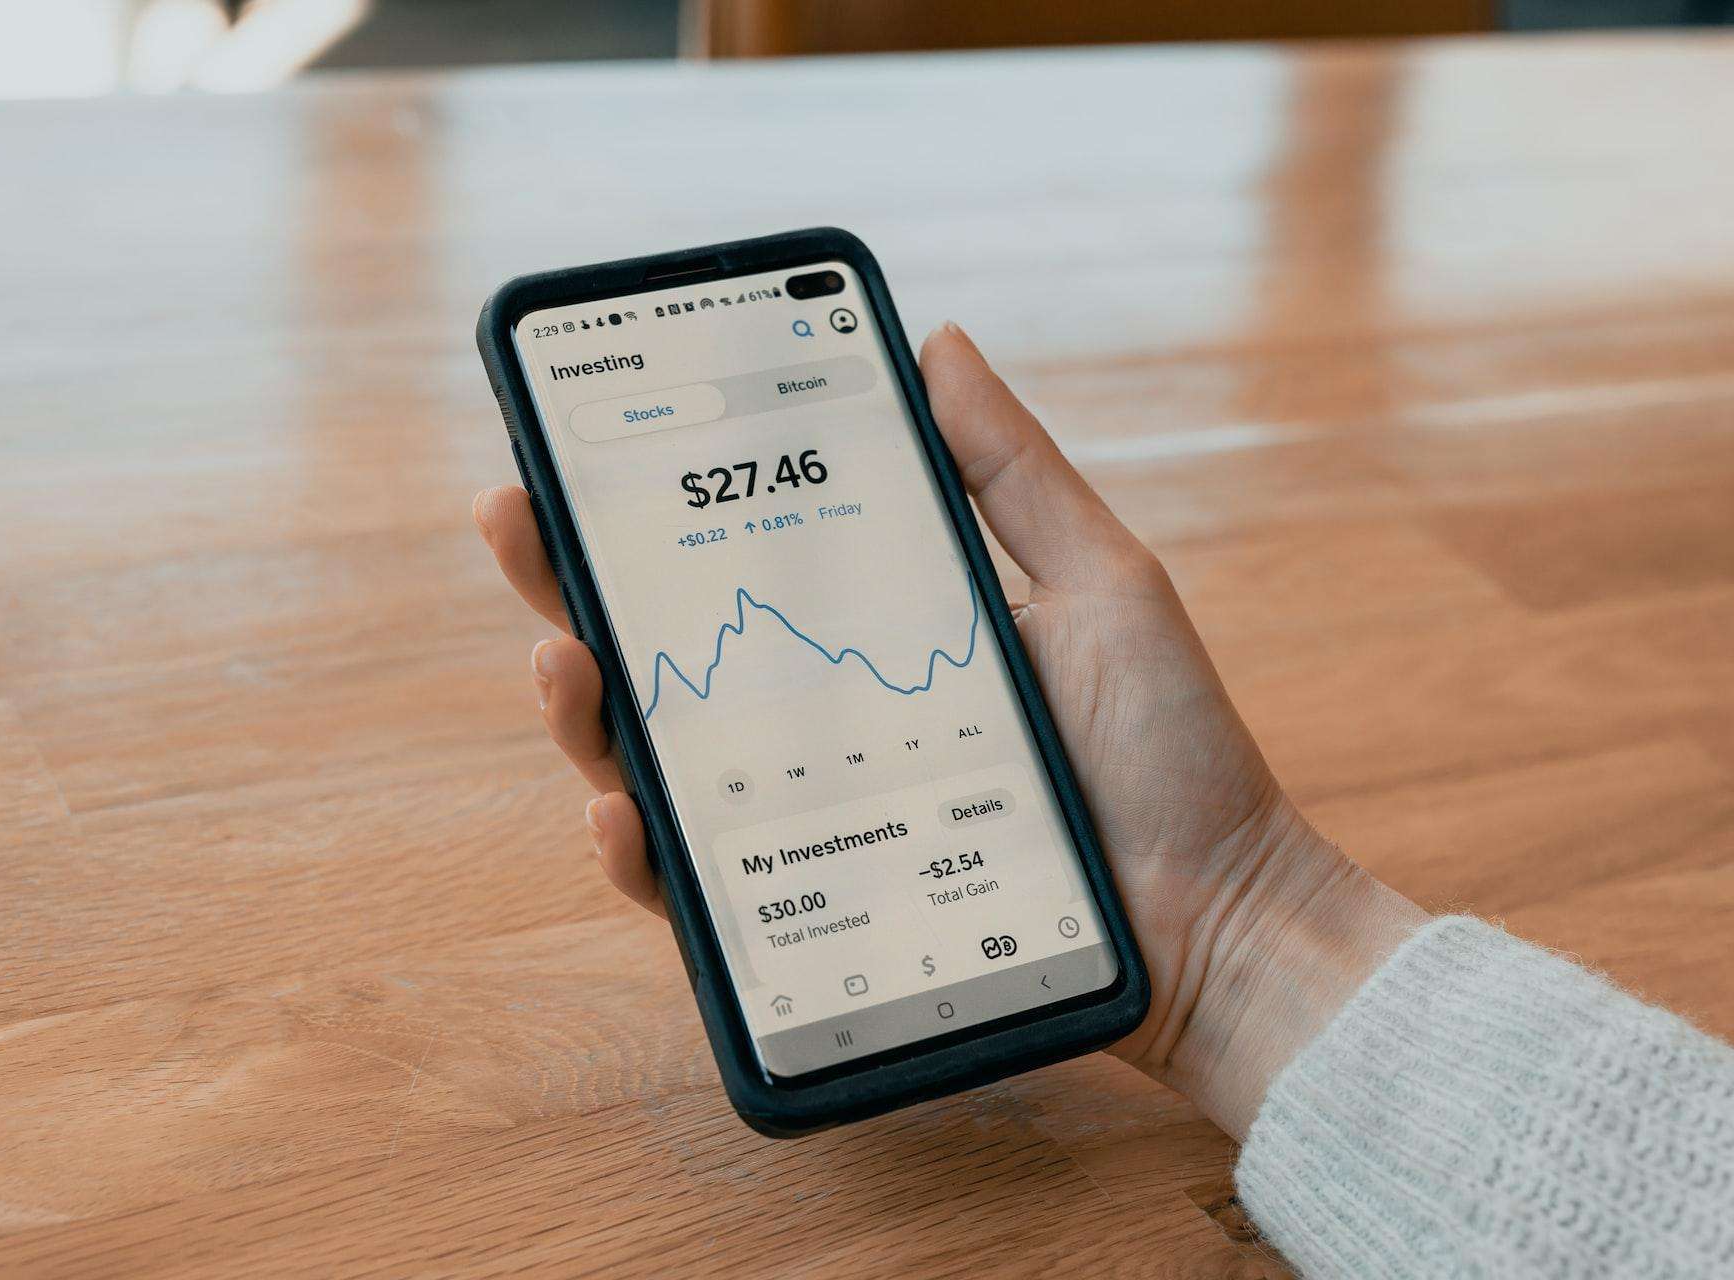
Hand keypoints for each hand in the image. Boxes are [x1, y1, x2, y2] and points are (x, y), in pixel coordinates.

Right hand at [474, 322, 1425, 1138]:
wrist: (1214, 915)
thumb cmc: (1168, 748)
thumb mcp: (1098, 580)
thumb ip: (1011, 473)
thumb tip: (934, 342)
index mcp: (869, 635)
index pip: (733, 562)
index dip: (643, 507)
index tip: (576, 442)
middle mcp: (816, 727)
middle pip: (661, 655)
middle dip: (568, 587)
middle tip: (518, 521)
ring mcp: (806, 825)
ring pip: (651, 768)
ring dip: (582, 714)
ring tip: (563, 659)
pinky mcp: (814, 921)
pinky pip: (699, 895)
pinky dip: (643, 857)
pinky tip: (621, 808)